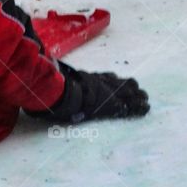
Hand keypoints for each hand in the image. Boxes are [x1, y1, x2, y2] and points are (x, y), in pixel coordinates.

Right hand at [26, 63, 149, 122]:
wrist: (64, 94)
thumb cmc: (57, 89)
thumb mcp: (56, 81)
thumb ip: (54, 80)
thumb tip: (40, 78)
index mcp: (88, 78)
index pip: (104, 78)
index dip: (113, 81)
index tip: (118, 83)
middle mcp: (101, 82)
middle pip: (120, 82)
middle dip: (130, 87)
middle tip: (138, 92)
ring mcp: (109, 93)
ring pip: (129, 92)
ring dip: (138, 97)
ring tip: (145, 101)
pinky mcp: (114, 105)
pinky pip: (130, 105)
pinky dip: (138, 107)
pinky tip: (145, 109)